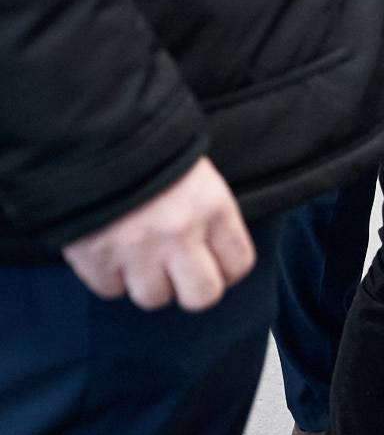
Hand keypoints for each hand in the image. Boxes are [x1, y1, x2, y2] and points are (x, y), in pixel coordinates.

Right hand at [61, 157, 254, 311]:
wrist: (94, 136)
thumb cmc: (152, 155)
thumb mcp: (199, 177)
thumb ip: (211, 218)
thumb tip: (217, 258)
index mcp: (213, 208)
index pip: (239, 265)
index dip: (226, 272)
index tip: (213, 267)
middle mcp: (180, 233)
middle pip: (202, 297)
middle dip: (190, 289)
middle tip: (177, 273)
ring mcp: (137, 249)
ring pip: (154, 298)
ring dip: (147, 283)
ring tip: (140, 257)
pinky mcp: (96, 258)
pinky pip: (111, 291)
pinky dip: (111, 278)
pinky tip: (112, 252)